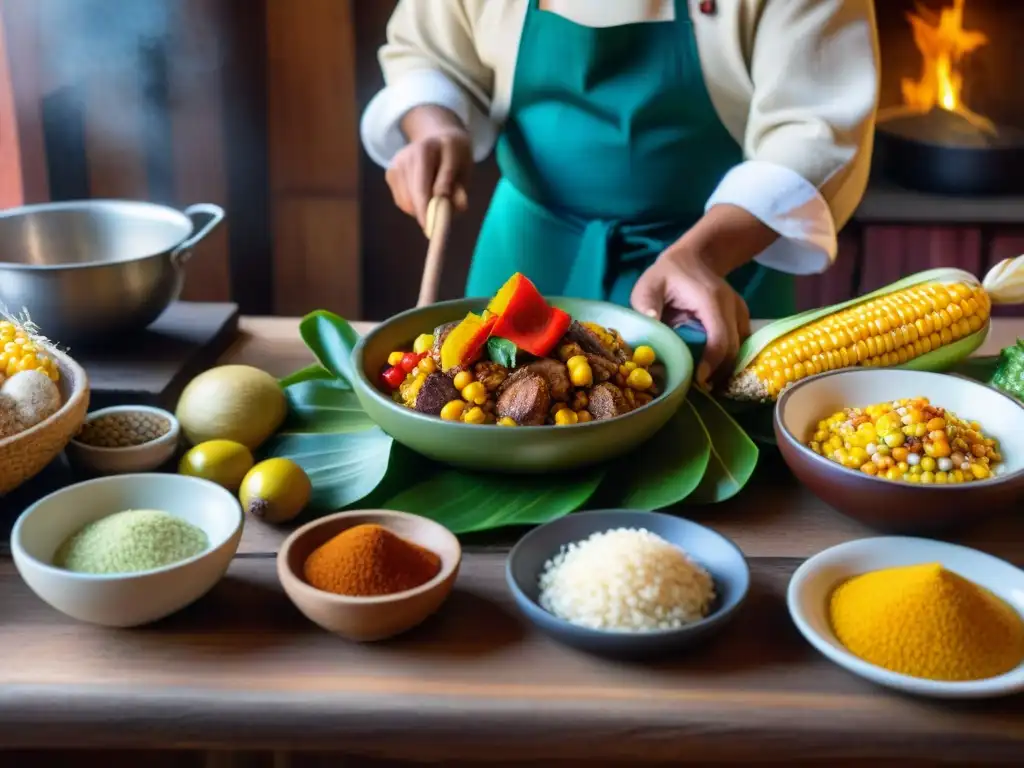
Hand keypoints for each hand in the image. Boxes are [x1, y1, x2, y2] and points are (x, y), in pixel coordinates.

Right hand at [386, 106, 471, 229]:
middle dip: (425, 214)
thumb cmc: (455, 154)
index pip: (422, 187)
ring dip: (421, 211)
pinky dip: (414, 206)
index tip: (432, 231)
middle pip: (412, 197)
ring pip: (405, 202)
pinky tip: (424, 195)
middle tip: (438, 225)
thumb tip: (454, 208)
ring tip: (435, 201)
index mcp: (426, 150)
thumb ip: (458, 186)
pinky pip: (401, 201)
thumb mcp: (464, 166)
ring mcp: (395, 165)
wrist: (437, 136)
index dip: (427, 211)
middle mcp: (405, 156)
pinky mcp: (390, 174)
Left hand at [631, 248, 750, 387]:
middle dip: (720, 372)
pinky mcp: (741, 316)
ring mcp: (740, 311)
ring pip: (741, 347)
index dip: (712, 363)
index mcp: (710, 300)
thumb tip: (651, 323)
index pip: (720, 339)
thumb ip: (647, 303)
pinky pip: (741, 342)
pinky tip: (714, 369)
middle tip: (700, 388)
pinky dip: (730, 357)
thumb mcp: (650, 284)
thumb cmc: (668, 273)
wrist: (695, 257)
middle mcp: (731, 306)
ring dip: (726, 367)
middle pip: (734, 349)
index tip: (698, 380)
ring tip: (706, 382)